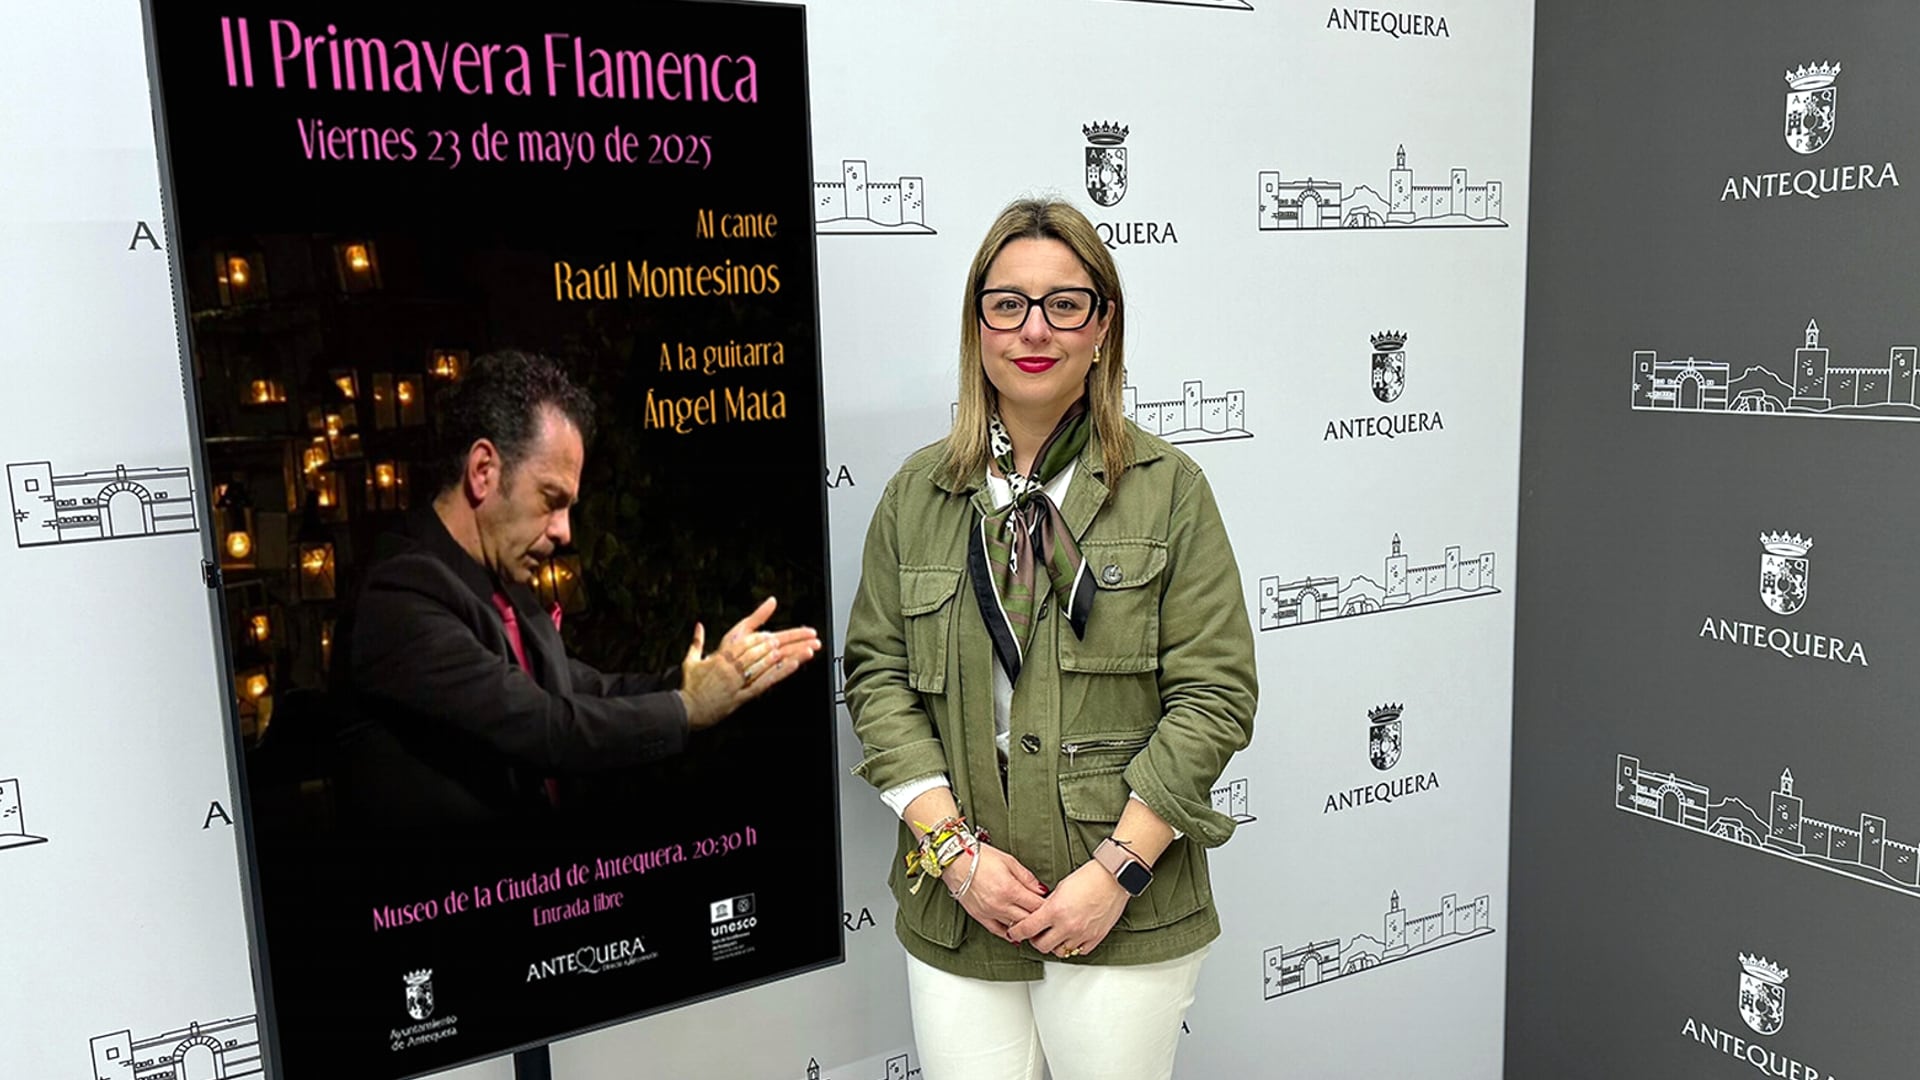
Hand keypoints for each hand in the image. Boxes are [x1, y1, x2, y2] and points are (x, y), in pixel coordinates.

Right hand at [679, 597, 821, 730]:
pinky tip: (792, 667)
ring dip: (787, 656)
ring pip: (765, 666)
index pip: (746, 643)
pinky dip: (779, 675)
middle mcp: (731, 668)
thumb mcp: (690, 662)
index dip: (763, 638)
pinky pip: (763, 684)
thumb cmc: (689, 687)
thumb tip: (698, 626)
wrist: (686, 710)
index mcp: (720, 658)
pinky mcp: (741, 697)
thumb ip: (697, 642)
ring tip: (805, 649)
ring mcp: (737, 683)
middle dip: (782, 643)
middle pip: (760, 652)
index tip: (776, 634)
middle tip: (800, 637)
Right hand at [946, 843, 1048, 940]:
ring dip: (1025, 926)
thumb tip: (1040, 889)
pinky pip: (998, 931)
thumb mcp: (1009, 861)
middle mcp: (1000, 904)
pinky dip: (1009, 933)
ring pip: (1015, 927)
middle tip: (1046, 917)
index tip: (1052, 905)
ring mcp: (989, 912)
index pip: (1037, 905)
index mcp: (1010, 889)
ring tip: (1033, 924)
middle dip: (1039, 918)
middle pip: (1028, 919)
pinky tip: (1015, 932)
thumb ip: (1027, 878)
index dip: (1047, 907)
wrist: (955, 861)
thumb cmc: (979, 857)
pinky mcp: (979, 916)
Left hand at [1006, 860, 1128, 958]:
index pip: (1028, 929)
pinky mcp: (1095, 937)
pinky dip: (1073, 946)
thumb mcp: (1060, 888)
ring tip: (1054, 936)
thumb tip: (1039, 914)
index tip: (1015, 931)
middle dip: (1035, 940)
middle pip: (1042, 946)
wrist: (1113, 878)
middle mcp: (1067, 925)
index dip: (1017, 932)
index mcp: (1055, 910)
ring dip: (1054, 945)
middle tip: (1035, 934)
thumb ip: (1048, 905)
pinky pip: (1079, 951)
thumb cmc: (1089, 877)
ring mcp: (1082, 934)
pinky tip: (1071, 937)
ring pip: (1060, 951)